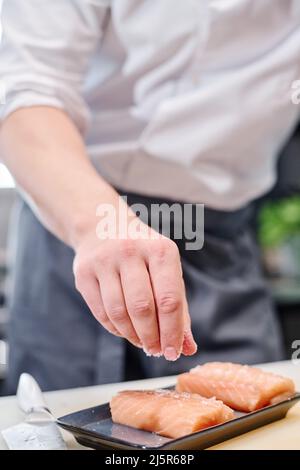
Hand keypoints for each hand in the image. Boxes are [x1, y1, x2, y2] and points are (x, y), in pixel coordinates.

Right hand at [73, 218, 196, 360]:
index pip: (169, 299)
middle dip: (151, 337)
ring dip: (132, 336)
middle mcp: (131, 251)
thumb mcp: (166, 271)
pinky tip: (125, 330)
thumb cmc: (144, 255)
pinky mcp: (84, 272)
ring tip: (141, 342)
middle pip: (142, 308)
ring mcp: (104, 260)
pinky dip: (115, 329)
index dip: (172, 332)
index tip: (173, 352)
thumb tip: (188, 348)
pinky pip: (100, 312)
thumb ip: (179, 309)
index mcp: (160, 250)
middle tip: (156, 350)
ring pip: (118, 313)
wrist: (103, 227)